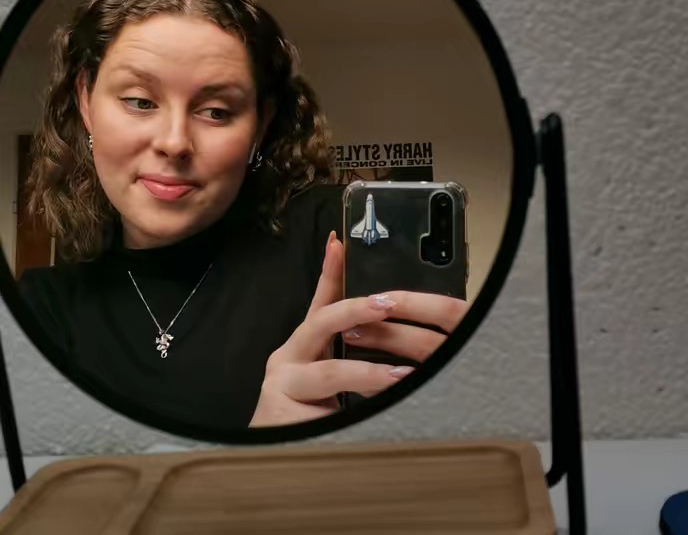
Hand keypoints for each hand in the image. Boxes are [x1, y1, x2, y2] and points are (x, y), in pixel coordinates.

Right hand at [249, 232, 468, 426]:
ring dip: (369, 374)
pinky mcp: (283, 418)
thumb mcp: (332, 379)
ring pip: (330, 372)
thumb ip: (354, 356)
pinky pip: (329, 412)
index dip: (331, 271)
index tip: (341, 242)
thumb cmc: (305, 414)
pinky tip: (377, 418)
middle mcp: (287, 358)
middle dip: (355, 309)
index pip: (321, 301)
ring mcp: (281, 387)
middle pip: (320, 323)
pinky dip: (356, 414)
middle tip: (386, 304)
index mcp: (302, 345)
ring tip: (402, 376)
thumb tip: (392, 334)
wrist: (271, 461)